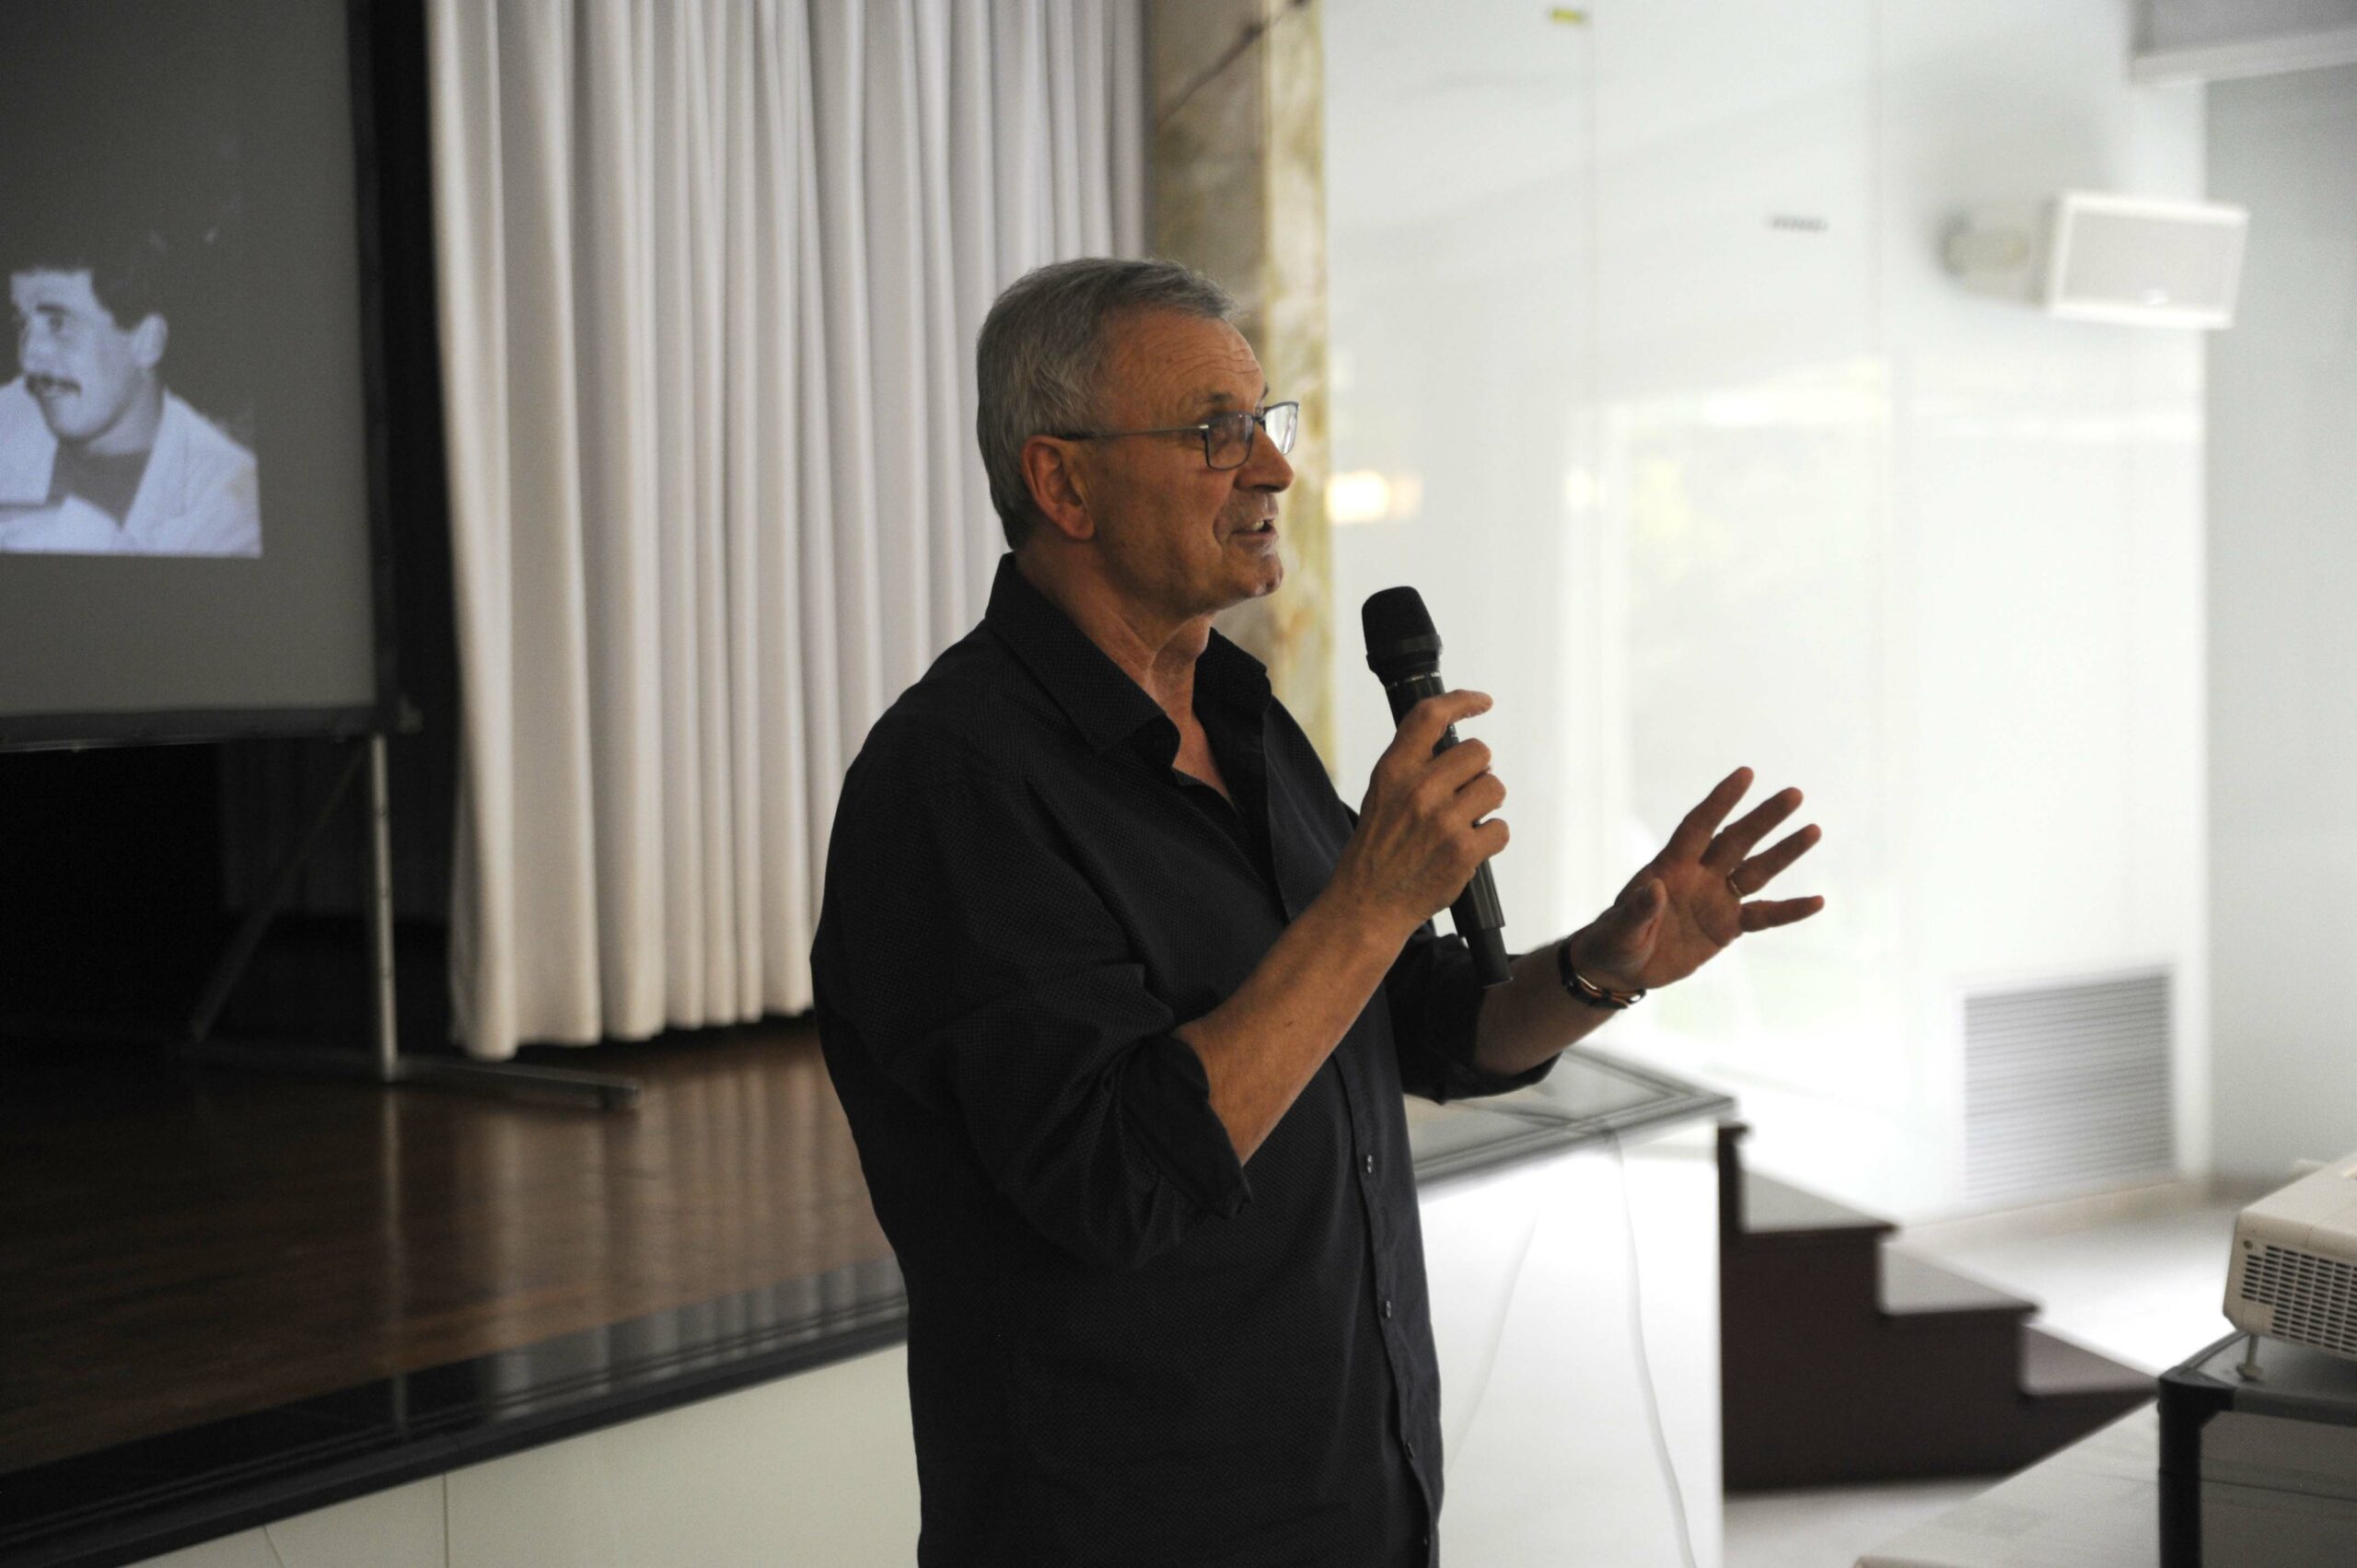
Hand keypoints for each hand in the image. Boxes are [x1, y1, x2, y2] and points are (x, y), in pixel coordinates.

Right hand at [1332, 689, 1508, 937]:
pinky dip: (1490, 839)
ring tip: (1465, 822)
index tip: (1483, 702)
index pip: (1431, 716)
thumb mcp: (1381, 795)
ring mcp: (1443, 821)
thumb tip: (1459, 748)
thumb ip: (1413, 767)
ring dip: (1487, 804)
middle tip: (1463, 793)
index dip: (1462, 701)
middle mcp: (1418, 790)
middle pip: (1479, 752)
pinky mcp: (1463, 851)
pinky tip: (1469, 849)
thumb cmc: (1377, 849)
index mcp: (1394, 771)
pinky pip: (1500, 828)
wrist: (1368, 904)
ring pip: (1495, 788)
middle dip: (1479, 771)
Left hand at [1573, 767, 1823, 993]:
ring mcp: (1716, 900)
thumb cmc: (1615, 940)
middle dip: (1764, 818)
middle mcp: (1699, 876)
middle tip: (1794, 794)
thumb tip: (1656, 888)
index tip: (1745, 774)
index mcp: (1671, 866)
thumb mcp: (1621, 928)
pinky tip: (1818, 901)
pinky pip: (1764, 916)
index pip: (1700, 825)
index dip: (1721, 801)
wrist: (1623, 966)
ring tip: (1814, 829)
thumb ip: (1638, 909)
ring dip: (1784, 853)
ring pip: (1757, 871)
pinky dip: (1790, 910)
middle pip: (1737, 841)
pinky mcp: (1727, 927)